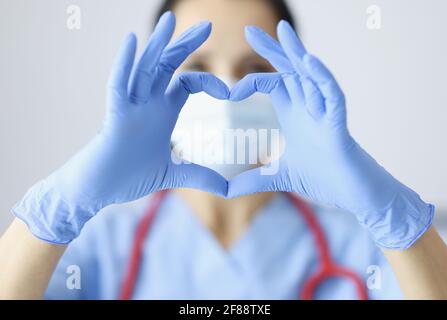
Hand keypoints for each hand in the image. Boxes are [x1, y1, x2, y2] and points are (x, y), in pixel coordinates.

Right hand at [12, 12, 228, 243]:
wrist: (99, 191)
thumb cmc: (129, 178)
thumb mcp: (172, 175)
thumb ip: (199, 177)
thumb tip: (226, 190)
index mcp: (162, 113)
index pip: (186, 84)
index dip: (208, 82)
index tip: (230, 93)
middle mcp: (147, 105)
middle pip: (167, 66)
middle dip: (185, 44)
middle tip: (207, 25)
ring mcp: (130, 109)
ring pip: (144, 69)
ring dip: (156, 44)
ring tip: (170, 20)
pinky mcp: (114, 118)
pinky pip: (117, 86)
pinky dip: (123, 63)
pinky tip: (131, 41)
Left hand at [227, 21, 433, 248]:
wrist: (352, 195)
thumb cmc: (322, 180)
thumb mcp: (278, 178)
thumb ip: (251, 181)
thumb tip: (224, 192)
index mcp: (295, 115)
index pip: (273, 84)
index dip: (251, 82)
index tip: (229, 93)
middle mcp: (309, 108)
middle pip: (290, 71)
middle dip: (272, 50)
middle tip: (250, 30)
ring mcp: (325, 114)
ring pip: (311, 76)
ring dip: (297, 53)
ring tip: (283, 30)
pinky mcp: (339, 126)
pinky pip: (333, 95)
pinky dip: (321, 78)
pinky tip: (308, 61)